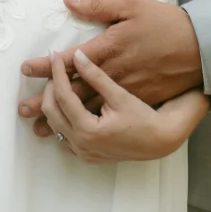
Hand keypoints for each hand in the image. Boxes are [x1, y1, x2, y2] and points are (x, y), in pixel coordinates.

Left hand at [19, 0, 203, 133]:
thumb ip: (98, 5)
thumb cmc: (166, 23)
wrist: (201, 48)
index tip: (25, 70)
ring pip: (87, 108)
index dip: (45, 67)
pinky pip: (108, 115)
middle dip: (45, 101)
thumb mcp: (132, 6)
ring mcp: (126, 90)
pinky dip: (88, 124)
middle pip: (73, 91)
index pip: (69, 61)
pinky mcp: (138, 100)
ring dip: (62, 118)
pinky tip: (76, 132)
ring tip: (40, 129)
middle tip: (22, 110)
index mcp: (109, 48)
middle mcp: (114, 74)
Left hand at [41, 48, 208, 163]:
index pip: (62, 97)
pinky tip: (69, 103)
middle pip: (52, 112)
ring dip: (54, 103)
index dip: (56, 73)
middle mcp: (81, 145)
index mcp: (88, 130)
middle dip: (50, 88)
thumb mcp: (119, 94)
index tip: (53, 56)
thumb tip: (77, 56)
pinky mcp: (87, 155)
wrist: (160, 140)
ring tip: (59, 82)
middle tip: (55, 68)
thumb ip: (96, 75)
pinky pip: (65, 136)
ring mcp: (82, 153)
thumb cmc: (143, 116)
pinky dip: (63, 118)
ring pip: (55, 125)